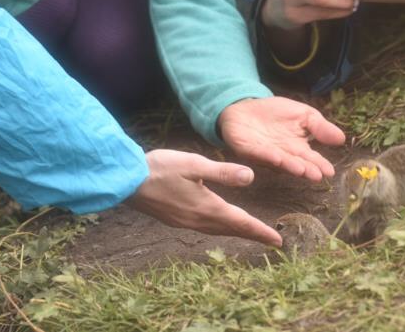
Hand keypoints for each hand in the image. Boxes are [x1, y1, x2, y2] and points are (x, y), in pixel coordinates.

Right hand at [125, 150, 281, 246]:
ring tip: (250, 233)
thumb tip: (250, 177)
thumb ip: (222, 172)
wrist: (127, 181)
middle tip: (271, 240)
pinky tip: (218, 223)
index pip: (241, 222)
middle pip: (232, 230)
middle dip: (252, 234)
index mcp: (207, 207)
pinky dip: (220, 229)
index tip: (277, 240)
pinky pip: (206, 229)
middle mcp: (198, 219)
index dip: (260, 231)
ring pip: (218, 231)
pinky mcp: (176, 219)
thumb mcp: (194, 164)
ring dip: (236, 232)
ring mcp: (185, 222)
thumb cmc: (160, 168)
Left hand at [218, 97, 345, 181]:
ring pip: (278, 162)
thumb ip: (319, 127)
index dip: (320, 165)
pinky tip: (277, 157)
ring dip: (289, 166)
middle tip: (317, 175)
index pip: (311, 159)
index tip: (330, 172)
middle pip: (296, 164)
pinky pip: (257, 153)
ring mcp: (264, 154)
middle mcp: (282, 155)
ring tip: (301, 170)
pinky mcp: (246, 148)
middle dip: (306, 169)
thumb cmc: (275, 113)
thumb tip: (342, 138)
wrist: (244, 106)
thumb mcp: (303, 114)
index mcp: (296, 148)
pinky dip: (267, 156)